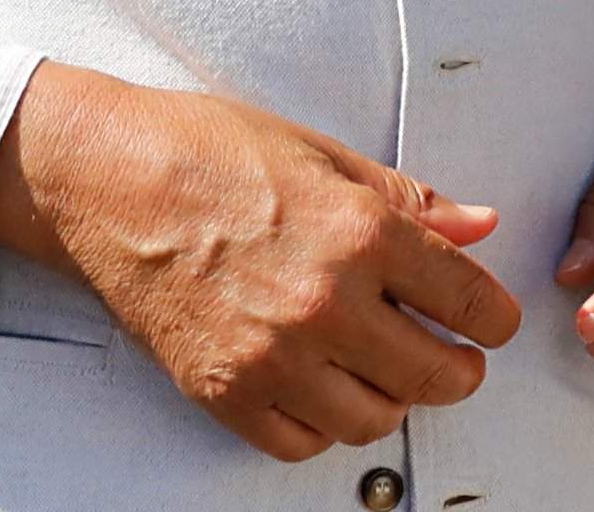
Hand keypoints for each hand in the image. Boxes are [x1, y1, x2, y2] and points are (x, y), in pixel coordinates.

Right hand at [0, 61, 519, 462]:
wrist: (102, 176)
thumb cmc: (200, 149)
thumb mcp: (312, 151)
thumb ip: (404, 197)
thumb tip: (478, 225)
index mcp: (358, 230)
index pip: (473, 305)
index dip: (490, 315)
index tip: (483, 318)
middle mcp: (325, 301)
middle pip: (439, 377)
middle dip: (455, 366)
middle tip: (443, 350)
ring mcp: (275, 356)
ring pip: (376, 420)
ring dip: (387, 396)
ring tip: (370, 362)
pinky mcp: (227, 391)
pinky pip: (305, 444)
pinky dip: (319, 422)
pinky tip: (313, 381)